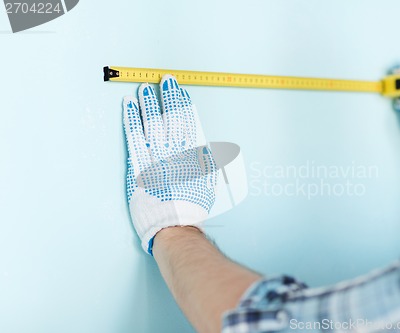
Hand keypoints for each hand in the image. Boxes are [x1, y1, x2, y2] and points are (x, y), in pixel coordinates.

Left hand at [123, 75, 216, 253]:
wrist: (172, 226)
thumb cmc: (190, 208)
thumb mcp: (206, 183)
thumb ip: (204, 161)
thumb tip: (202, 145)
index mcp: (191, 155)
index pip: (188, 121)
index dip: (183, 104)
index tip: (180, 91)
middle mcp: (174, 152)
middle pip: (170, 117)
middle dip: (168, 97)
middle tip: (165, 81)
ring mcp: (154, 157)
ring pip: (151, 123)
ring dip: (148, 103)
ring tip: (145, 88)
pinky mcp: (137, 166)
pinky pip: (133, 137)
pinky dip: (131, 120)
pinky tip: (129, 106)